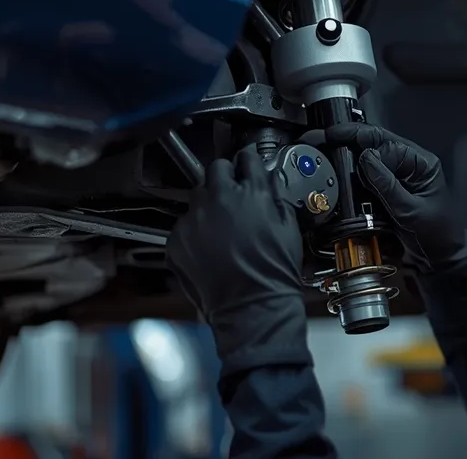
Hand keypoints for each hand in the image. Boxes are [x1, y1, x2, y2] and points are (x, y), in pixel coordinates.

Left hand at [166, 144, 308, 367]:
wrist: (251, 308)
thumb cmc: (273, 273)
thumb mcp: (289, 227)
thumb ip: (275, 196)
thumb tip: (268, 180)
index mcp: (252, 193)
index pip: (246, 158)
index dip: (249, 161)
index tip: (248, 165)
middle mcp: (219, 199)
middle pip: (216, 170)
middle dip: (225, 178)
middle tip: (234, 195)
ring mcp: (194, 219)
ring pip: (197, 197)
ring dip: (209, 205)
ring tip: (223, 229)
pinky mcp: (177, 239)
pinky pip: (184, 225)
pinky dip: (195, 232)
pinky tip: (211, 249)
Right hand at [301, 122, 466, 271]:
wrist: (443, 260)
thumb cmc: (440, 236)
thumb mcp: (411, 211)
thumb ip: (387, 185)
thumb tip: (366, 158)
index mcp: (421, 163)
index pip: (386, 141)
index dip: (359, 139)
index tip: (336, 138)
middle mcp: (410, 166)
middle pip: (375, 145)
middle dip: (349, 141)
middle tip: (323, 139)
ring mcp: (399, 179)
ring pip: (369, 161)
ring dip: (350, 158)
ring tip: (327, 153)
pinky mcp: (390, 193)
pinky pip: (369, 179)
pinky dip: (355, 178)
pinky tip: (341, 177)